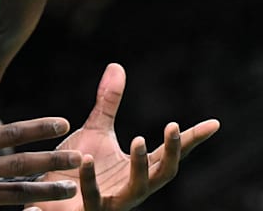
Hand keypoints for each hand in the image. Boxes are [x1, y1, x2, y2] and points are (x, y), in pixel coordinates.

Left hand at [37, 63, 219, 210]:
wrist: (48, 198)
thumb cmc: (76, 168)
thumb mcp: (96, 132)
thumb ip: (109, 104)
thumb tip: (117, 66)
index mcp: (138, 168)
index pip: (170, 152)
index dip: (191, 139)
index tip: (214, 124)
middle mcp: (132, 187)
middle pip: (164, 172)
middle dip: (172, 151)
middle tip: (173, 126)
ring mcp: (114, 201)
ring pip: (137, 188)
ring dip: (140, 165)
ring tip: (138, 140)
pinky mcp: (88, 210)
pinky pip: (93, 197)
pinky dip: (90, 180)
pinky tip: (86, 160)